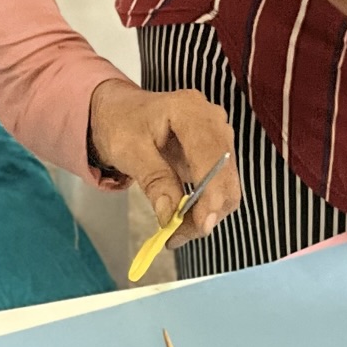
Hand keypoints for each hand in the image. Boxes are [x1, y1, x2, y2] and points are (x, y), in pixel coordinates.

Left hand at [88, 79, 240, 243]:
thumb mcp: (128, 150)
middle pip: (225, 174)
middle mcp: (212, 119)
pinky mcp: (215, 153)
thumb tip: (171, 215)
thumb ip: (153, 179)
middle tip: (178, 236)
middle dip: (208, 210)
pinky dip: (204, 207)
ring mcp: (217, 135)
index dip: (211, 194)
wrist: (120, 113)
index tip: (201, 225)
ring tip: (176, 231)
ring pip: (226, 185)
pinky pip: (218, 186)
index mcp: (190, 110)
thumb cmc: (120, 124)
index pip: (212, 156)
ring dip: (206, 213)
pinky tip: (184, 219)